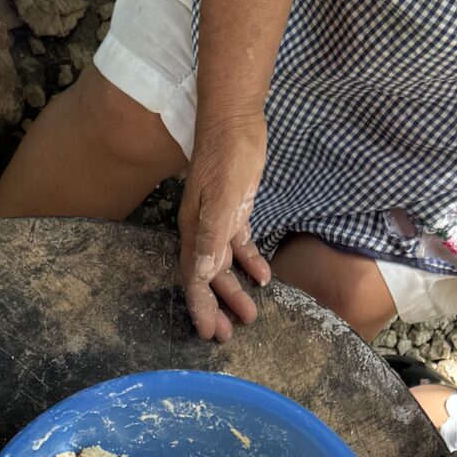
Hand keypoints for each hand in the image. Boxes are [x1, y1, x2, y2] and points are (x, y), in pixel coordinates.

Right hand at [179, 112, 271, 341]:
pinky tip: (263, 277)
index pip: (193, 278)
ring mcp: (218, 220)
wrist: (235, 121)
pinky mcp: (234, 210)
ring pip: (223, 265)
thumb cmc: (228, 158)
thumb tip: (199, 275)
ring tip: (249, 315)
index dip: (200, 307)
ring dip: (234, 290)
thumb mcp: (222, 199)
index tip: (208, 333)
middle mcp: (202, 230)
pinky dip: (249, 262)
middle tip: (229, 335)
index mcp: (194, 231)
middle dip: (217, 307)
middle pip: (207, 278)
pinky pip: (239, 245)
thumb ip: (211, 238)